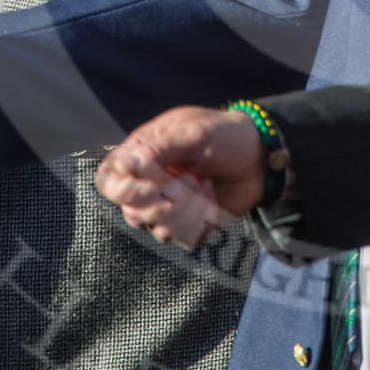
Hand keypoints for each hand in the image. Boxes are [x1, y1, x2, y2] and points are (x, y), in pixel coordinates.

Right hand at [95, 107, 263, 246]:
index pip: (109, 179)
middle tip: (180, 190)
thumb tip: (127, 164)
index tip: (149, 187)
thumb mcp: (193, 132)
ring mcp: (169, 204)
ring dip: (179, 212)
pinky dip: (195, 224)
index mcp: (143, 155)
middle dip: (154, 204)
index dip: (121, 189)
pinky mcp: (189, 222)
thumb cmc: (224, 135)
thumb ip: (160, 147)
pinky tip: (209, 204)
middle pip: (128, 209)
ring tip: (200, 189)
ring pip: (152, 226)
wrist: (260, 158)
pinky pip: (179, 237)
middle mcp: (150, 182)